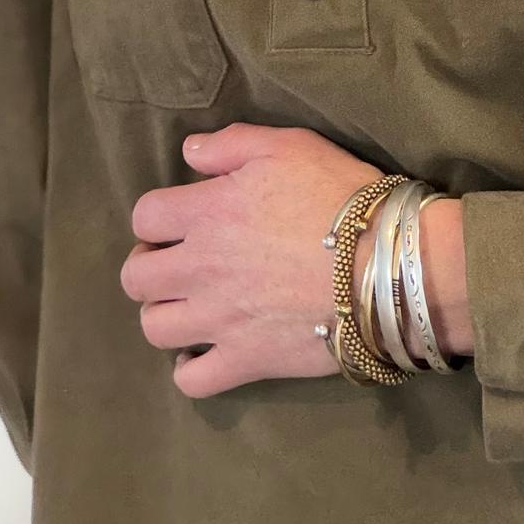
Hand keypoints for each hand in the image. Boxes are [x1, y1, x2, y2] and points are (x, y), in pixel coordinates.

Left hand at [119, 122, 471, 399]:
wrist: (387, 262)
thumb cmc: (340, 197)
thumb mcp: (290, 145)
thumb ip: (231, 144)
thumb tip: (188, 153)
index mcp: (206, 212)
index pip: (145, 216)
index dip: (160, 218)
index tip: (184, 221)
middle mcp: (200, 268)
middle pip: (136, 277)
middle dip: (151, 267)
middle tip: (182, 263)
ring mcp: (218, 319)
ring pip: (154, 328)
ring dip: (167, 315)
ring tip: (195, 306)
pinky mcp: (245, 360)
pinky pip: (190, 379)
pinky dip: (192, 367)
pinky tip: (209, 350)